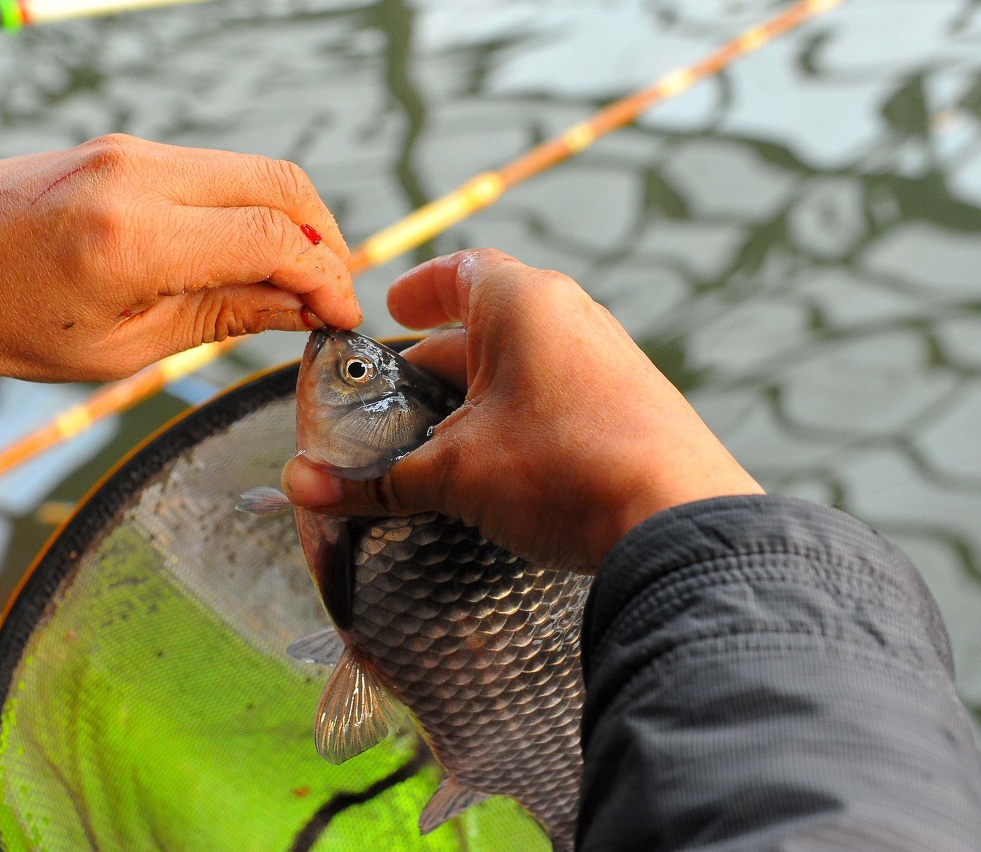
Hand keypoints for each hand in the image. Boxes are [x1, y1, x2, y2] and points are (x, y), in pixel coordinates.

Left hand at [0, 135, 360, 379]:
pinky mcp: (121, 149)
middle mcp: (137, 176)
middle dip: (326, 240)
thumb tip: (301, 308)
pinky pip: (213, 170)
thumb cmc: (2, 326)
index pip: (275, 238)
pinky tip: (245, 255)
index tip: (342, 318)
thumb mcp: (121, 348)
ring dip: (292, 221)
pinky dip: (248, 208)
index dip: (327, 279)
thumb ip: (221, 317)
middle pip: (282, 185)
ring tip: (293, 282)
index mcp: (133, 239)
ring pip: (252, 170)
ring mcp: (128, 152)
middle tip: (331, 296)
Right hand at [280, 248, 761, 569]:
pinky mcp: (633, 404)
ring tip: (440, 439)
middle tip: (399, 398)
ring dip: (479, 395)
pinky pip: (560, 394)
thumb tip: (302, 488)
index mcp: (523, 304)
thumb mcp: (454, 473)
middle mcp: (571, 317)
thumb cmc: (562, 470)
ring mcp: (609, 359)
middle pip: (488, 324)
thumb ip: (376, 479)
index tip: (394, 308)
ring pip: (525, 364)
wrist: (679, 522)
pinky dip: (519, 417)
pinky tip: (500, 466)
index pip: (461, 271)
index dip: (420, 289)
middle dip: (438, 361)